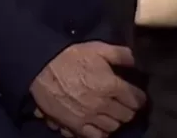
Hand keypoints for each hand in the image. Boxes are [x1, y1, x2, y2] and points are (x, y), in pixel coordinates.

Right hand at [30, 42, 145, 137]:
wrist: (39, 67)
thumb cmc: (68, 57)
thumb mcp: (95, 48)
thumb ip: (119, 54)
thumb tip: (136, 61)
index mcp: (111, 85)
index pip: (136, 99)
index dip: (138, 96)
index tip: (135, 94)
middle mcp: (104, 104)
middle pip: (127, 115)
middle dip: (128, 109)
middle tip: (123, 104)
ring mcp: (90, 117)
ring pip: (114, 127)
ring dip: (115, 120)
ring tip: (110, 114)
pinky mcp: (76, 125)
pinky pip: (96, 136)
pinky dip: (101, 132)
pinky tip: (98, 124)